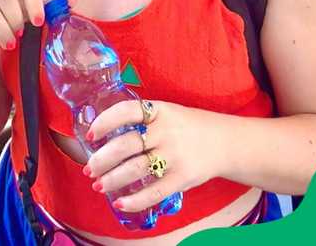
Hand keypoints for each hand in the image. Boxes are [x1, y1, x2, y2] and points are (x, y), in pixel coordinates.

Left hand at [84, 100, 226, 212]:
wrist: (226, 143)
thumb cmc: (187, 128)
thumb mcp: (166, 113)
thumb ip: (140, 121)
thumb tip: (103, 137)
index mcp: (159, 111)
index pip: (126, 111)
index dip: (104, 122)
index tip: (90, 135)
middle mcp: (166, 132)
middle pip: (126, 145)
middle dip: (102, 159)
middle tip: (89, 168)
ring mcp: (175, 155)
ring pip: (136, 169)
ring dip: (112, 179)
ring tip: (98, 185)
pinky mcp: (183, 177)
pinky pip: (155, 191)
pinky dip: (135, 200)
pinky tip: (120, 203)